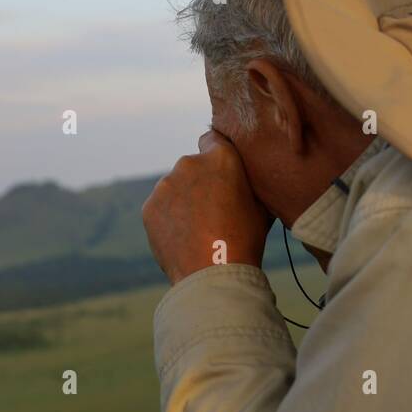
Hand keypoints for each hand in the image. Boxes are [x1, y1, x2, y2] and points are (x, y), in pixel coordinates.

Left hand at [142, 130, 272, 284]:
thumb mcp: (262, 204)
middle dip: (202, 180)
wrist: (212, 274)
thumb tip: (250, 177)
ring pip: (176, 186)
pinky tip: (184, 235)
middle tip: (215, 207)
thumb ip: (251, 182)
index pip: (213, 138)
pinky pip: (162, 206)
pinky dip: (170, 216)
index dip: (219, 153)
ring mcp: (165, 185)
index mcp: (221, 157)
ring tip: (199, 226)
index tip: (223, 170)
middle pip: (194, 165)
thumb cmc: (245, 239)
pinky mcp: (149, 207)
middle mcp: (189, 163)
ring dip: (185, 198)